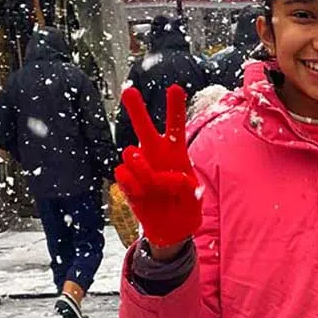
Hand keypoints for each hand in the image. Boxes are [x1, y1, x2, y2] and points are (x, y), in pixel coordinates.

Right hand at [114, 84, 202, 248]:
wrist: (171, 228)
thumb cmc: (186, 207)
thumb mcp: (196, 197)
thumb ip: (187, 187)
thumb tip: (167, 177)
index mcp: (176, 153)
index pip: (175, 126)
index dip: (174, 108)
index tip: (174, 88)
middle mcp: (155, 155)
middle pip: (144, 128)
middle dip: (136, 109)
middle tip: (128, 91)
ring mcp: (139, 168)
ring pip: (131, 152)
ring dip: (143, 167)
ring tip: (155, 184)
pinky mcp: (128, 182)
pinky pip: (122, 174)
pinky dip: (133, 184)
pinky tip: (142, 193)